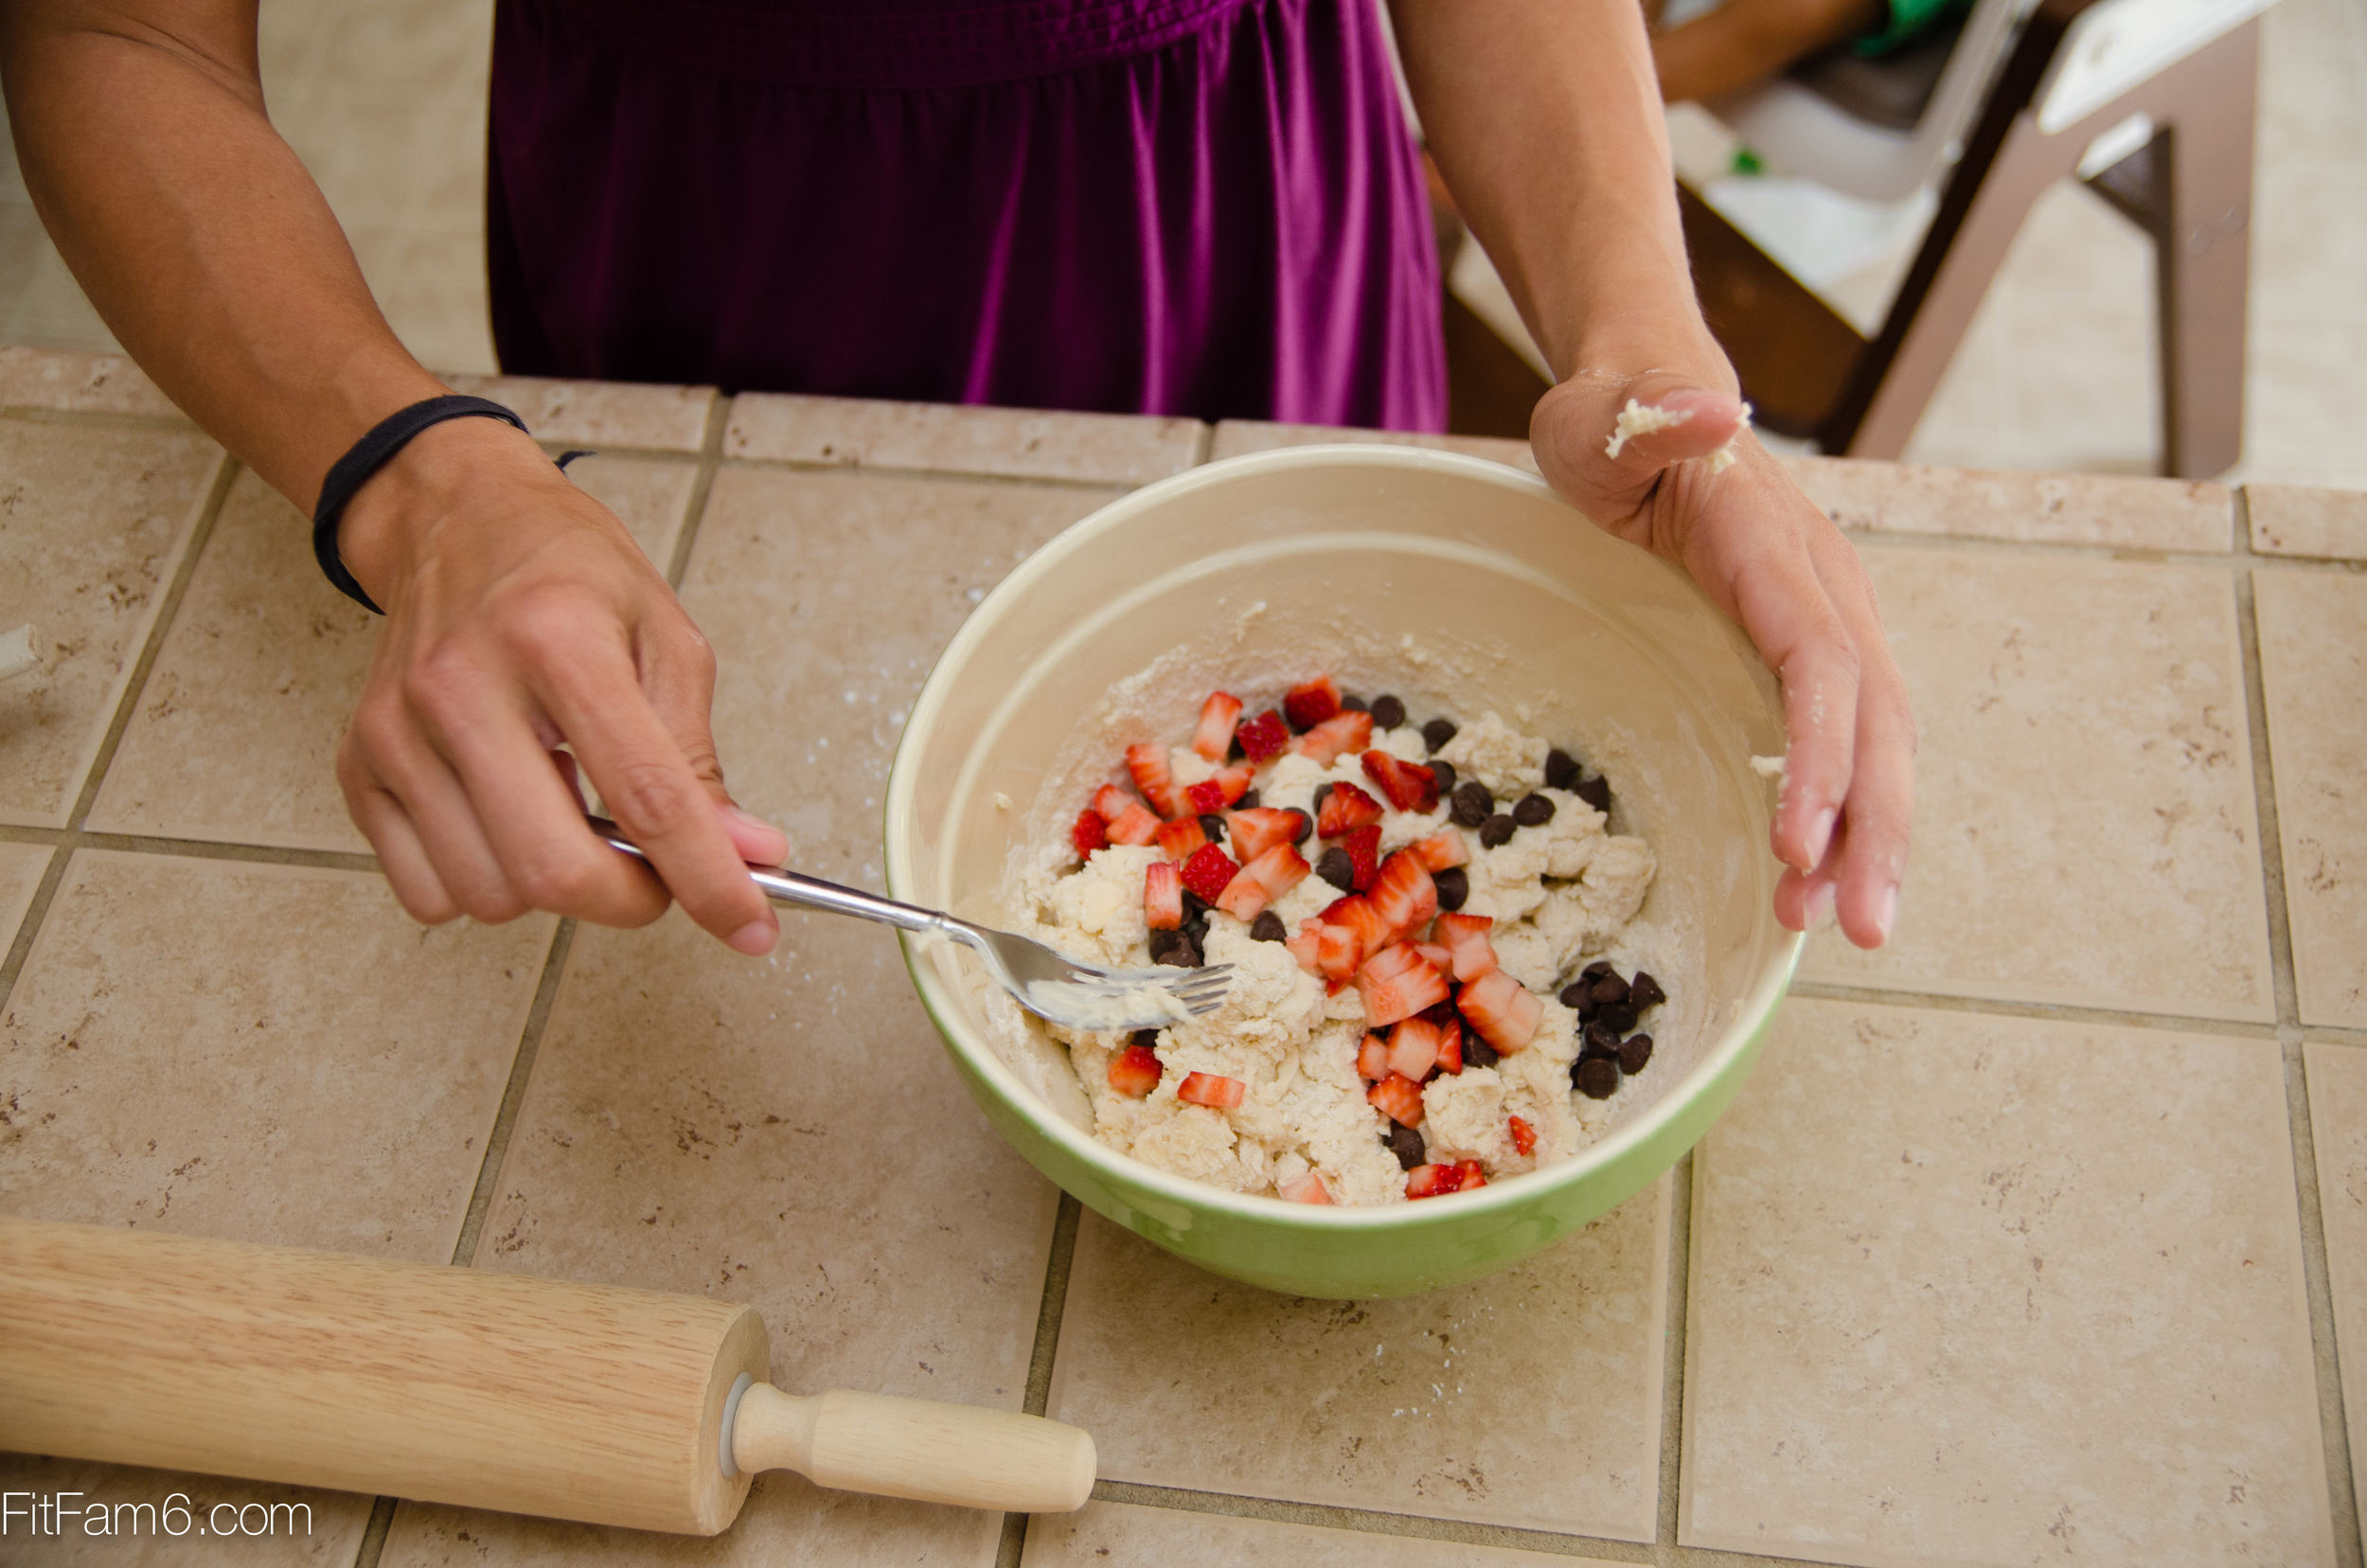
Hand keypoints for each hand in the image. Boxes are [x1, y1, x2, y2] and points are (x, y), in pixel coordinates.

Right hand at [334, 416, 789, 951]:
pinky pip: (428, 894)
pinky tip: (509, 819)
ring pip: (490, 895)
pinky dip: (485, 885)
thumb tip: (744, 854)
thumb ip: (700, 757)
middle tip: (659, 872)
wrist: (455, 521)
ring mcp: (397, 732)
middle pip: (553, 869)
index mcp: (556, 639)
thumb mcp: (666, 638)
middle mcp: (461, 686)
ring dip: (553, 889)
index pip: (645, 796)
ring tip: (571, 814)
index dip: (707, 878)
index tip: (749, 925)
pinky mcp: (358, 766)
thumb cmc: (567, 574)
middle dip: (629, 900)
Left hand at [1530, 366, 1913, 948]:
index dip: (1820, 752)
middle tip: (1854, 928)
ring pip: (1874, 741)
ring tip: (1837, 926)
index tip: (1800, 838)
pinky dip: (1845, 811)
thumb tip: (1707, 404)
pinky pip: (1846, 740)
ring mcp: (1826, 621)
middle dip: (1871, 827)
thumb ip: (1647, 413)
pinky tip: (1822, 878)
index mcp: (1777, 548)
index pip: (1820, 661)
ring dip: (1864, 837)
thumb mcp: (1605, 414)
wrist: (1645, 401)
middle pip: (1873, 720)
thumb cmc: (1615, 421)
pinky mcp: (1809, 650)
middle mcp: (1824, 590)